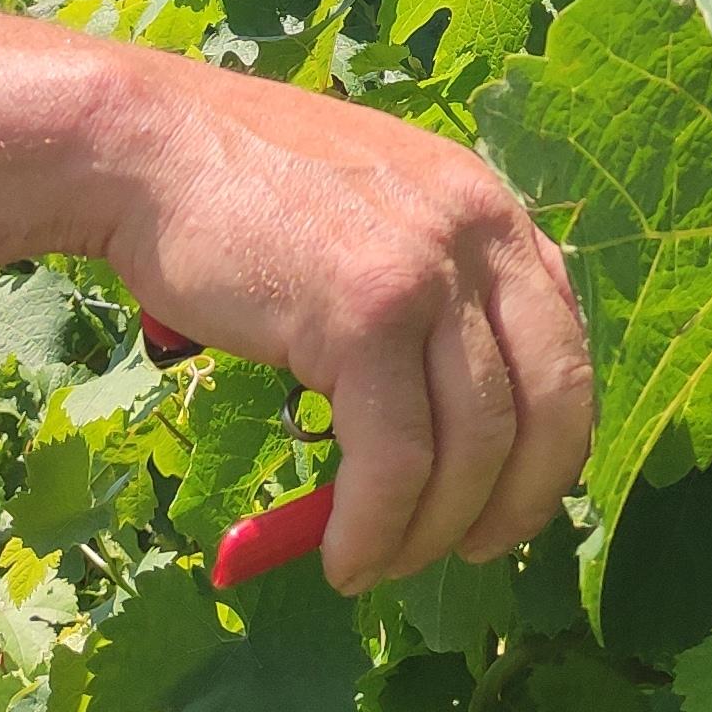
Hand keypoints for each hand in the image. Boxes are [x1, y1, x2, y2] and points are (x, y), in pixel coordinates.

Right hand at [86, 58, 592, 591]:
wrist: (146, 146)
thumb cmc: (239, 193)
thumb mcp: (371, 216)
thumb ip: (425, 290)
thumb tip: (443, 425)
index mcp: (490, 209)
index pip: (564, 347)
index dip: (549, 442)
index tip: (512, 497)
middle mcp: (480, 232)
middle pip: (550, 403)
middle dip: (520, 499)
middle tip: (474, 551)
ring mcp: (427, 272)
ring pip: (472, 448)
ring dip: (432, 532)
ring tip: (378, 564)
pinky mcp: (365, 315)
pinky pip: (396, 461)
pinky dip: (376, 529)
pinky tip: (345, 557)